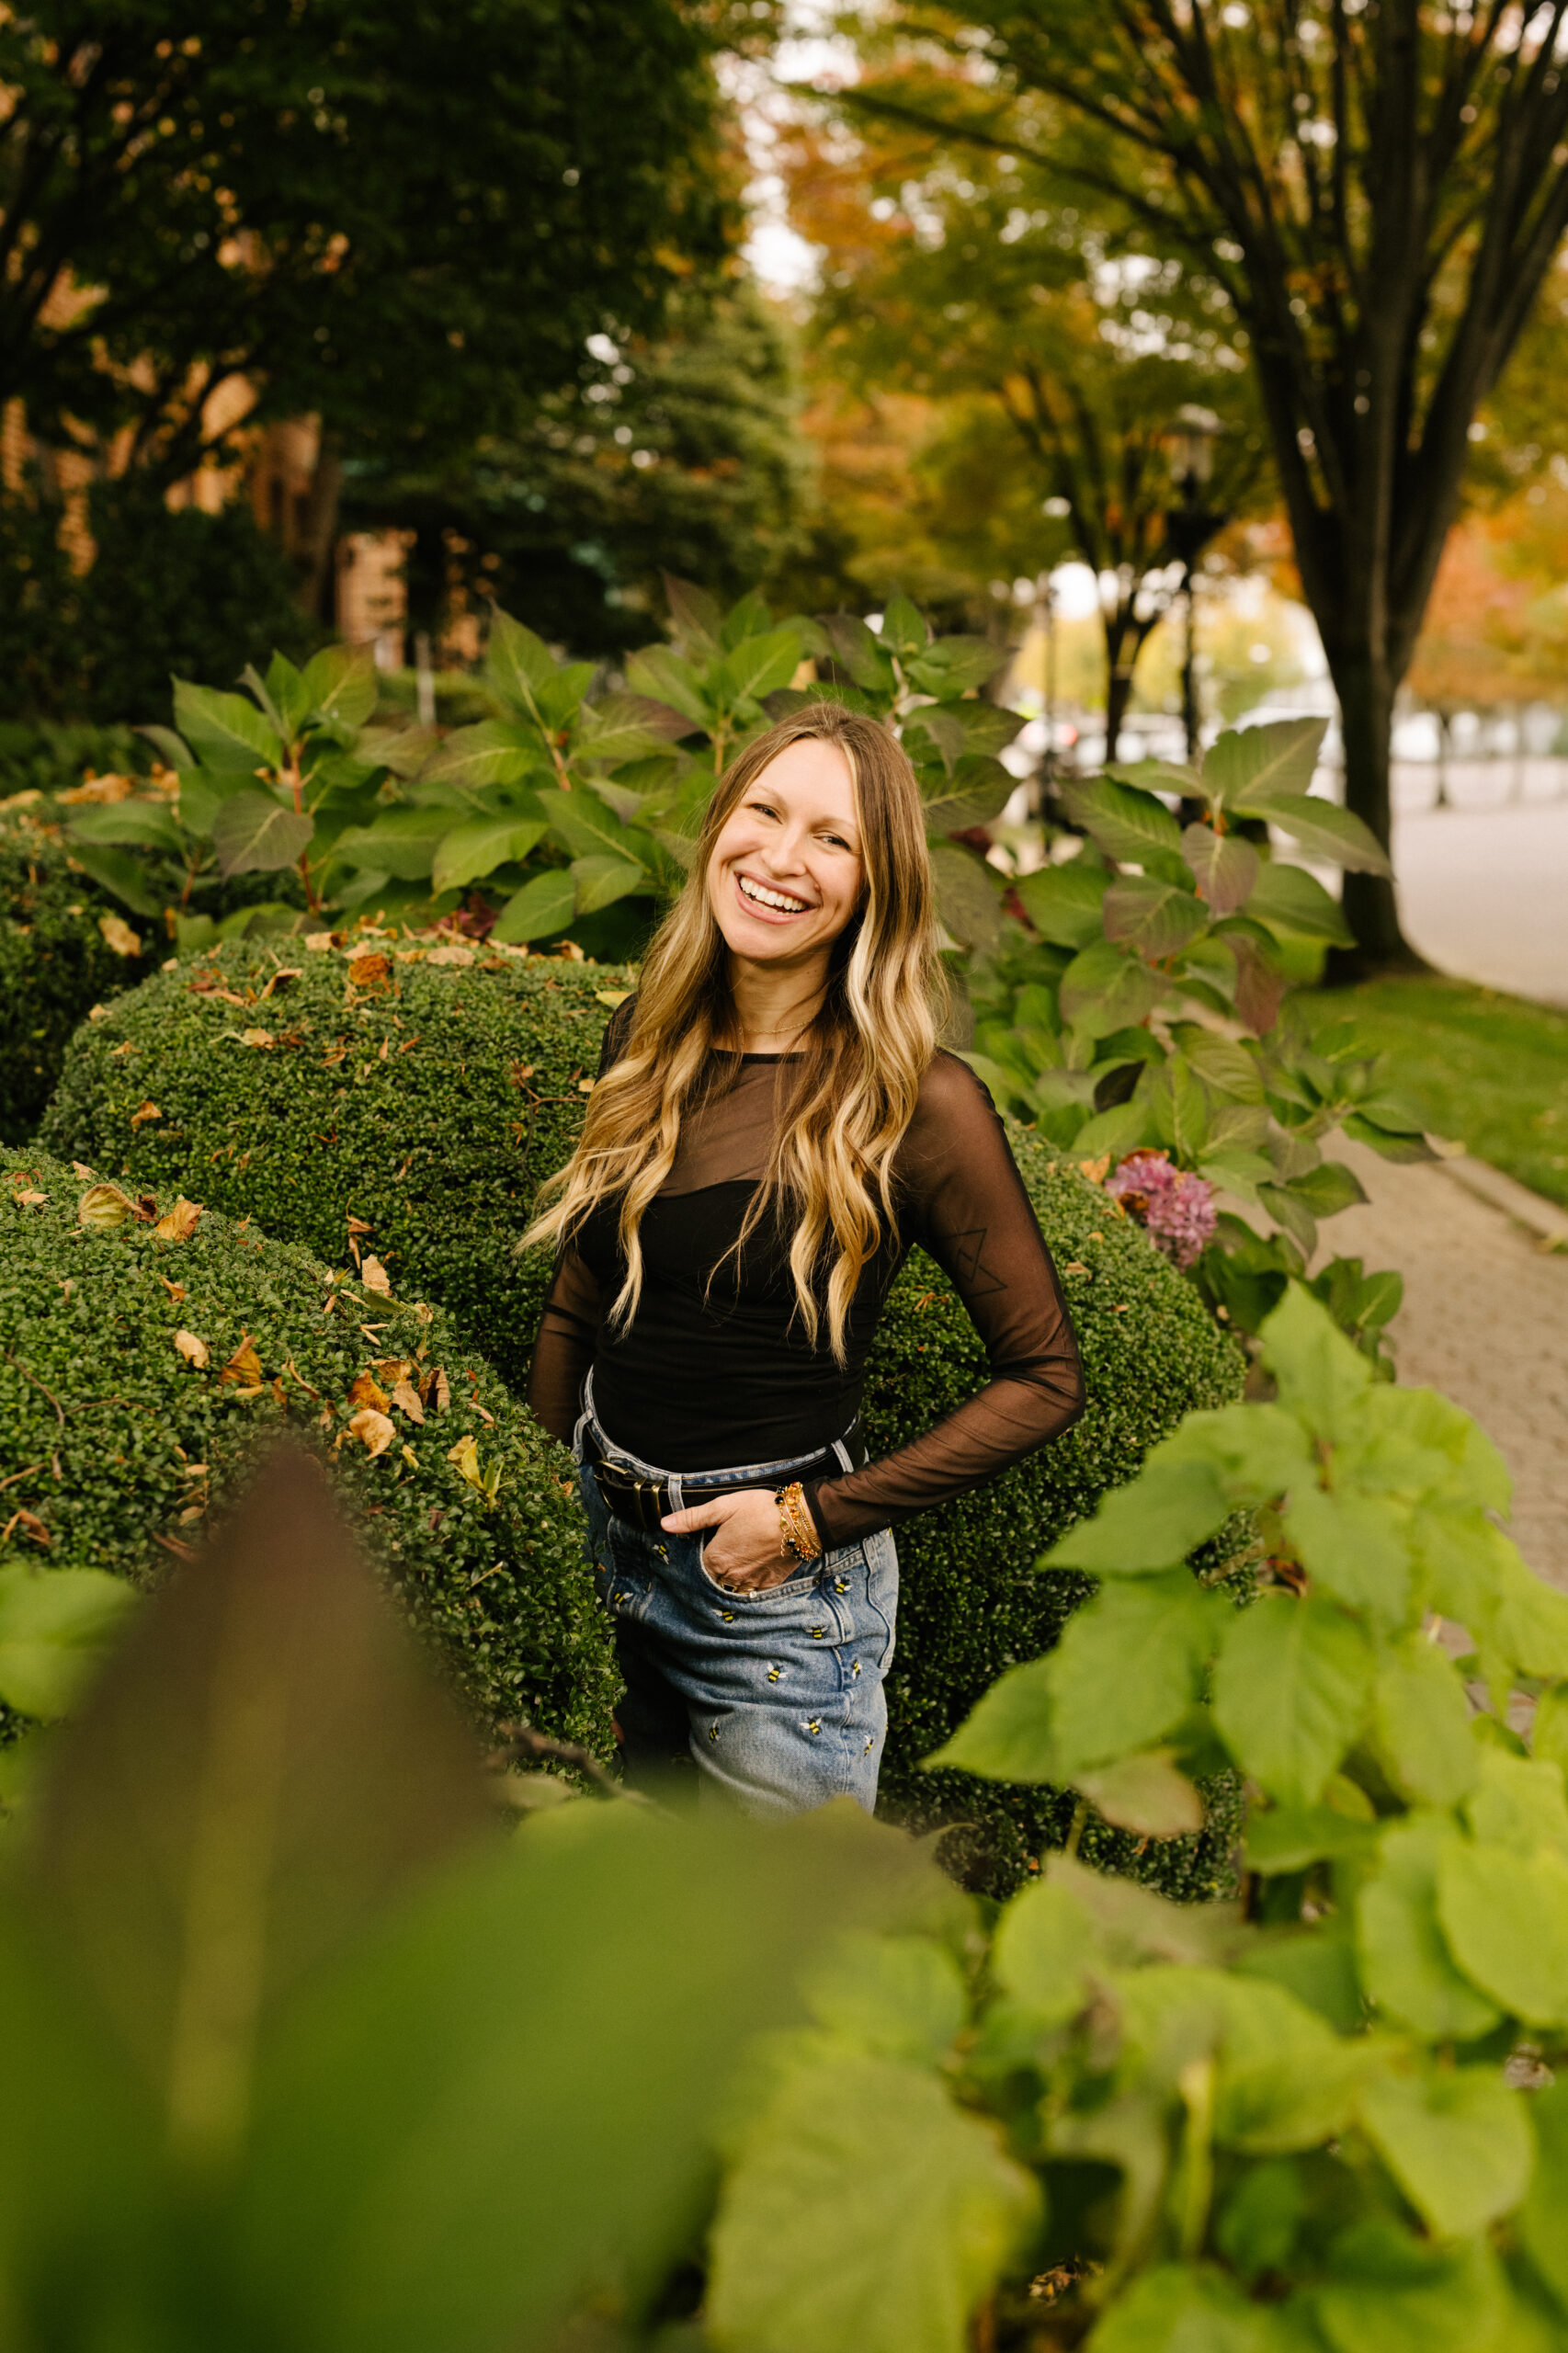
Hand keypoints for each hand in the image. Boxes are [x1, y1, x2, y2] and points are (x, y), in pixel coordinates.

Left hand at [661, 1487, 799, 1590]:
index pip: (697, 1566)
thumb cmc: (762, 1509)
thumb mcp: (724, 1507)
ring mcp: (751, 1583)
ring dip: (732, 1578)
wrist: (802, 1521)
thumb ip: (693, 1518)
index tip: (708, 1545)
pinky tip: (754, 1567)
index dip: (701, 1555)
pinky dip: (750, 1582)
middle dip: (715, 1569)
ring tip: (740, 1559)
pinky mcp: (769, 1585)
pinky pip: (752, 1590)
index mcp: (716, 1559)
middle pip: (714, 1579)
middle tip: (727, 1551)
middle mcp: (731, 1576)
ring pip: (732, 1587)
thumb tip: (665, 1524)